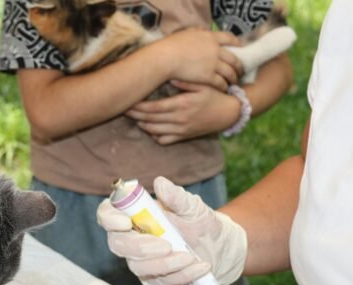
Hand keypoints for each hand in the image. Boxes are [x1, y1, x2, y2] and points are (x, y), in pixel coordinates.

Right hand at [97, 177, 247, 284]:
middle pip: (118, 244)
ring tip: (191, 257)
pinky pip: (160, 281)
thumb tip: (160, 183)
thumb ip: (175, 196)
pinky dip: (181, 275)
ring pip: (139, 267)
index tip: (126, 222)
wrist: (217, 247)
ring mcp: (138, 261)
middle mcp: (129, 238)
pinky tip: (199, 267)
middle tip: (167, 245)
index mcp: (132, 214)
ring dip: (166, 264)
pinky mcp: (152, 280)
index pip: (106, 214)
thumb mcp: (192, 206)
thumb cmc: (198, 221)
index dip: (109, 219)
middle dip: (141, 247)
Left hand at [126, 81, 240, 144]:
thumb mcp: (203, 84)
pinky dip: (153, 135)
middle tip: (123, 108)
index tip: (128, 101)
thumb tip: (170, 77)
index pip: (153, 107)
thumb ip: (185, 81)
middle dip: (135, 114)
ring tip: (133, 117)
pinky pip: (164, 140)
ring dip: (141, 124)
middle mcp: (179, 119)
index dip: (138, 106)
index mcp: (182, 104)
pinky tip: (149, 127)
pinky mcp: (183, 137)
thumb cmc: (215, 95)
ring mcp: (181, 130)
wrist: (229, 113)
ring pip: (154, 131)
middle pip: (150, 119)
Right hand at [155, 29, 242, 91]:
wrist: (166, 58)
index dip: (237, 43)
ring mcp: (213, 64)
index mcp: (211, 37)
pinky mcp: (209, 77)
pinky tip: (224, 88)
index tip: (240, 48)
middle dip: (239, 66)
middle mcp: (216, 50)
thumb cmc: (172, 45)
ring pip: (230, 72)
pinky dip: (224, 86)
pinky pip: (221, 82)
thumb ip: (197, 31)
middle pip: (234, 58)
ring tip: (234, 82)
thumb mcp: (187, 33)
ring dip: (233, 77)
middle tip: (240, 70)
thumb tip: (202, 30)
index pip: (230, 38)